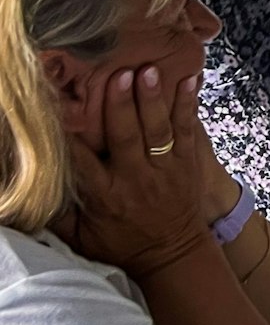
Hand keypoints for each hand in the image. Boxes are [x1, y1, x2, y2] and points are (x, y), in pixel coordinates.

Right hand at [56, 67, 210, 278]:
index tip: (61, 108)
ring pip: (159, 130)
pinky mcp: (188, 164)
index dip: (71, 135)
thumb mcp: (82, 237)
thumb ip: (57, 214)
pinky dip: (189, 104)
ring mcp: (165, 170)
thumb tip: (23, 197)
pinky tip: (191, 79)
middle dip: (122, 106)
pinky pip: (189, 131)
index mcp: (105, 195)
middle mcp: (136, 179)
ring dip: (154, 99)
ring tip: (150, 70)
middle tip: (119, 75)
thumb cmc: (122, 245)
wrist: (173, 255)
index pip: (83, 160)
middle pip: (127, 137)